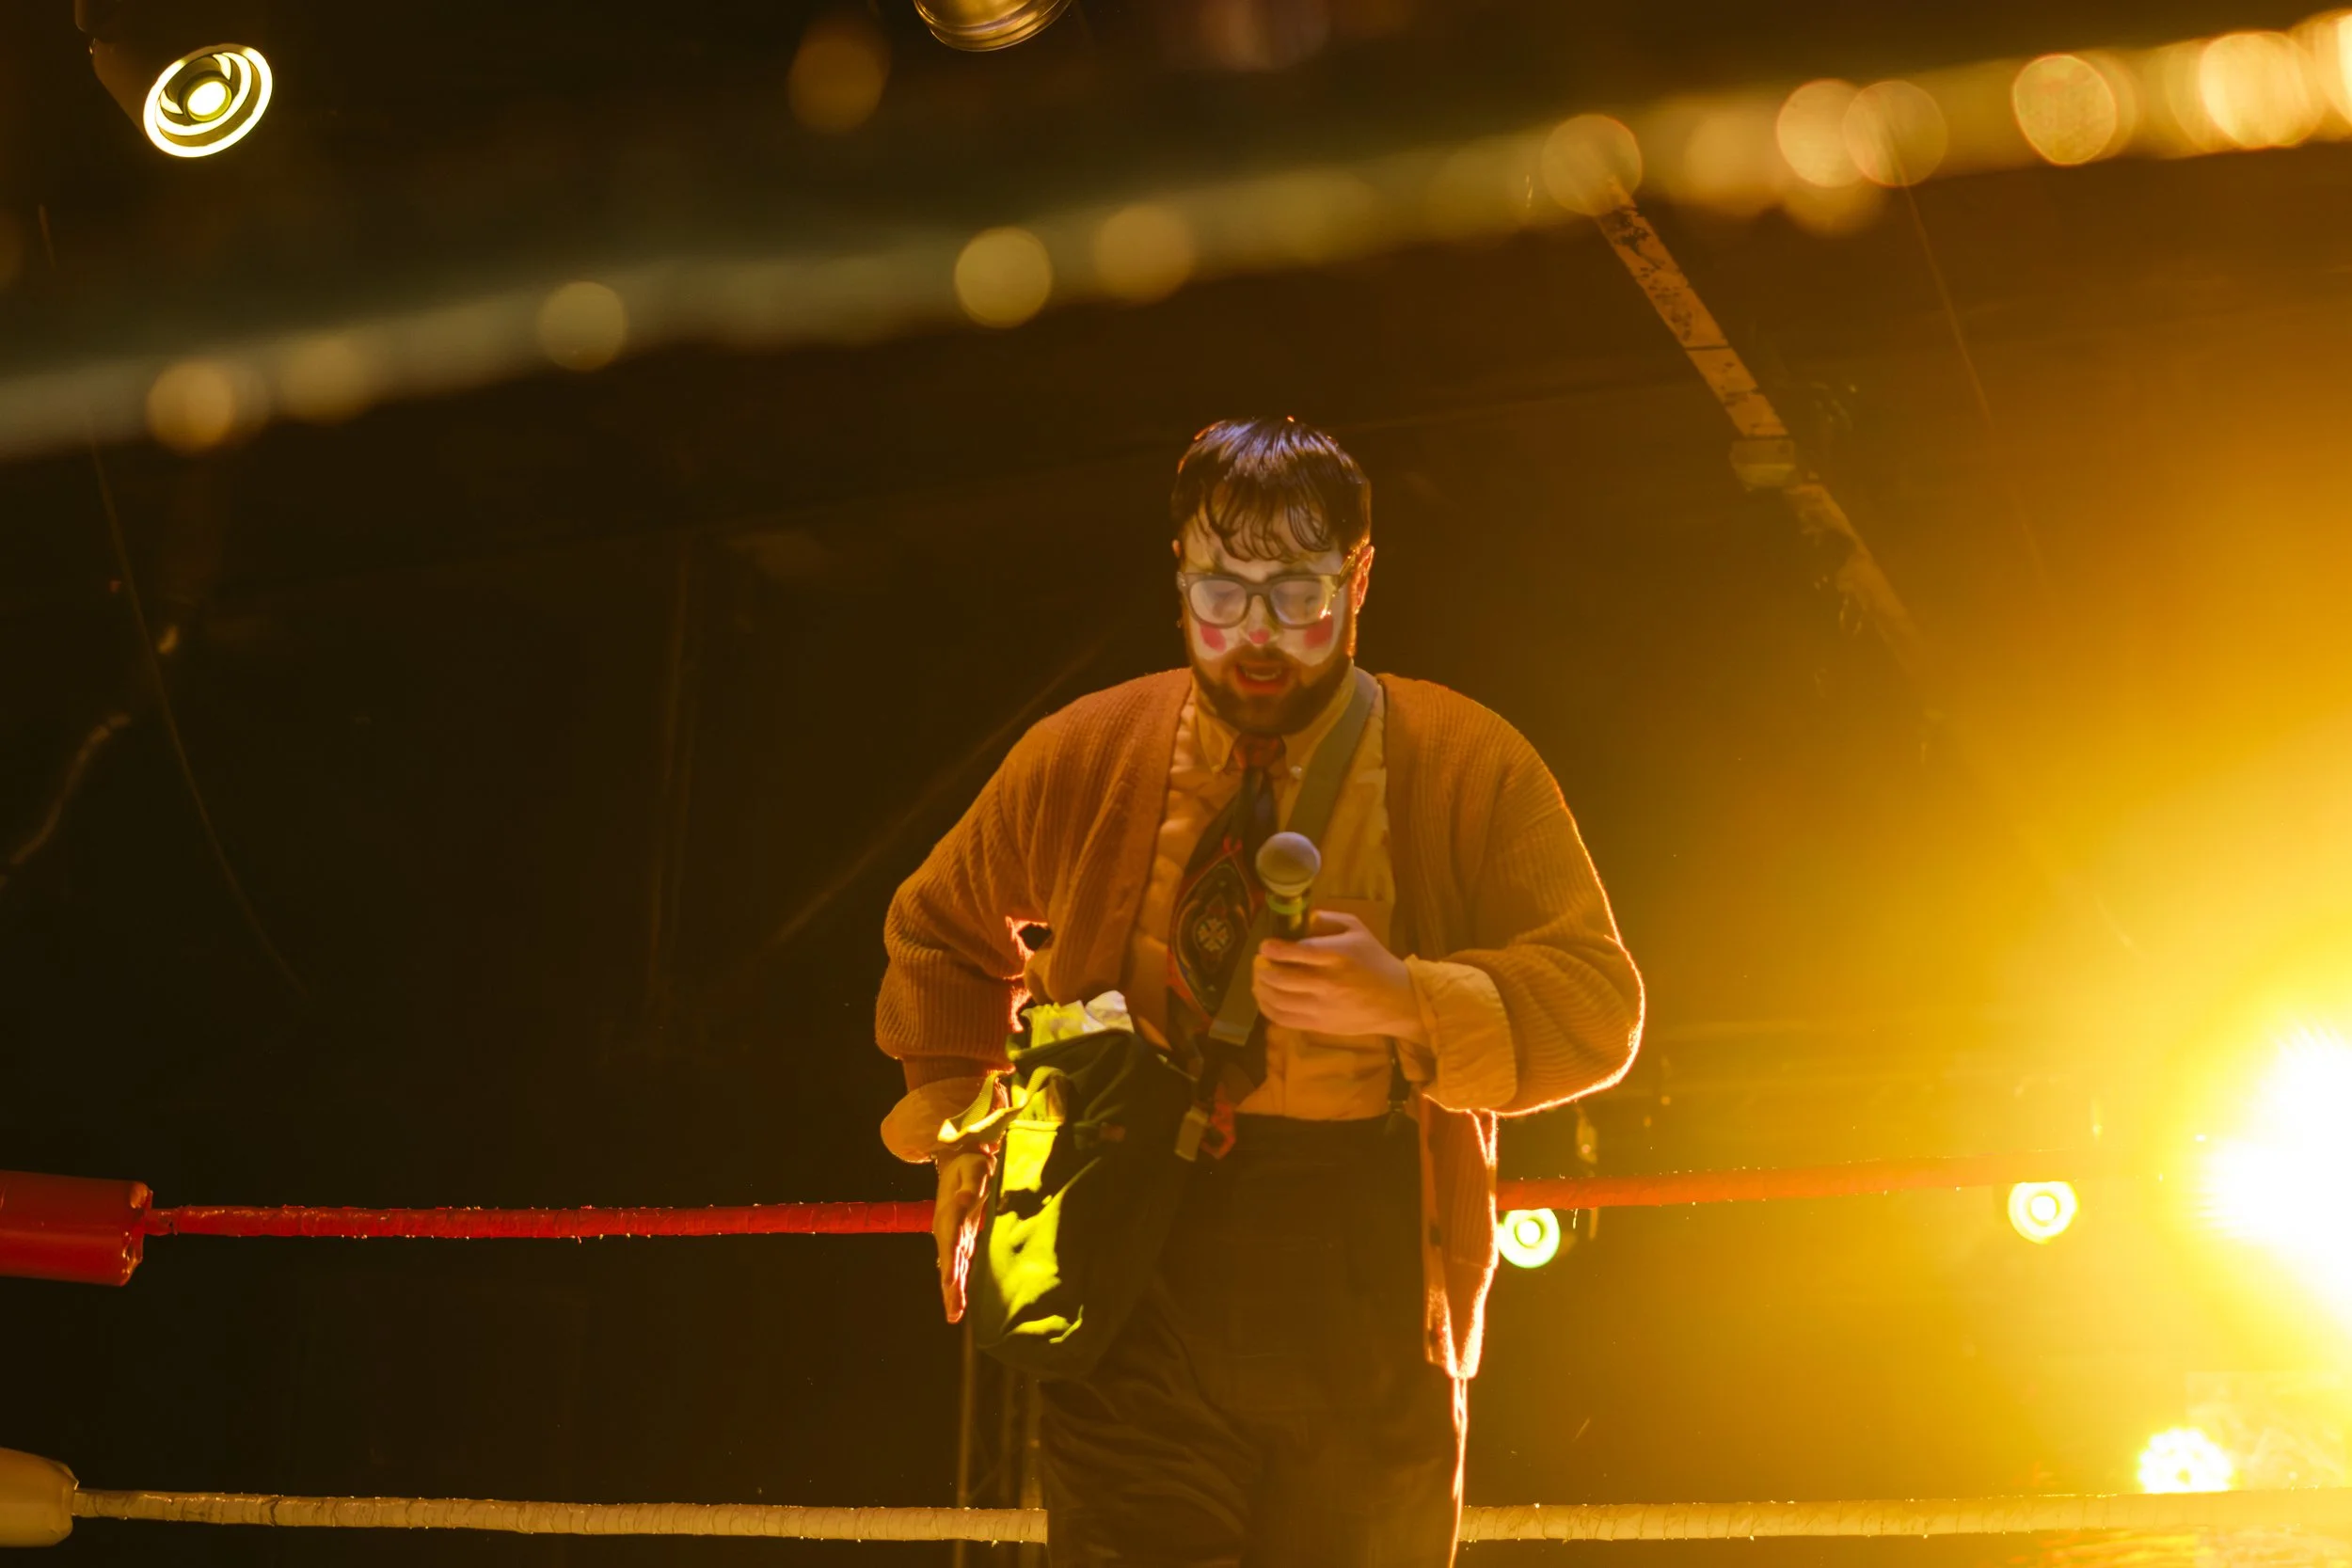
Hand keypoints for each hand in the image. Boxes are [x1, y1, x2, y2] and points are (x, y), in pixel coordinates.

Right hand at [933, 1149, 990, 1323]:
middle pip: (948, 1262)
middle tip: (953, 1314)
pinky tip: (958, 1301)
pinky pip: (958, 1264)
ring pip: (952, 1267)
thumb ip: (972, 1183)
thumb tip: (965, 1199)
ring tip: (954, 1316)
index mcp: (950, 1214)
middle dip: (950, 1288)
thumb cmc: (971, 1164)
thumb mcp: (974, 1167)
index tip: (951, 1283)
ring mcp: (952, 1236)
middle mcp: (947, 1229)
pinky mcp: (959, 1239)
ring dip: (953, 1292)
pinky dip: (957, 1283)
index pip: (951, 1242)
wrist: (959, 1163)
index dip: (951, 1263)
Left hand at [1253, 910, 1425, 1041]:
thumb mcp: (1357, 930)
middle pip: (1281, 978)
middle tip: (1260, 962)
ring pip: (1278, 1000)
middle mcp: (1327, 983)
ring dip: (1261, 988)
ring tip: (1259, 979)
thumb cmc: (1375, 961)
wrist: (1395, 1000)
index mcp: (1336, 956)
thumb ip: (1328, 919)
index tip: (1265, 946)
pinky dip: (1268, 1008)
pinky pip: (1284, 1019)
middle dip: (1263, 969)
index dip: (1274, 949)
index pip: (1297, 953)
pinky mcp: (1319, 1025)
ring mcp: (1321, 1007)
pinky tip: (1265, 998)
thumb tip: (1302, 918)